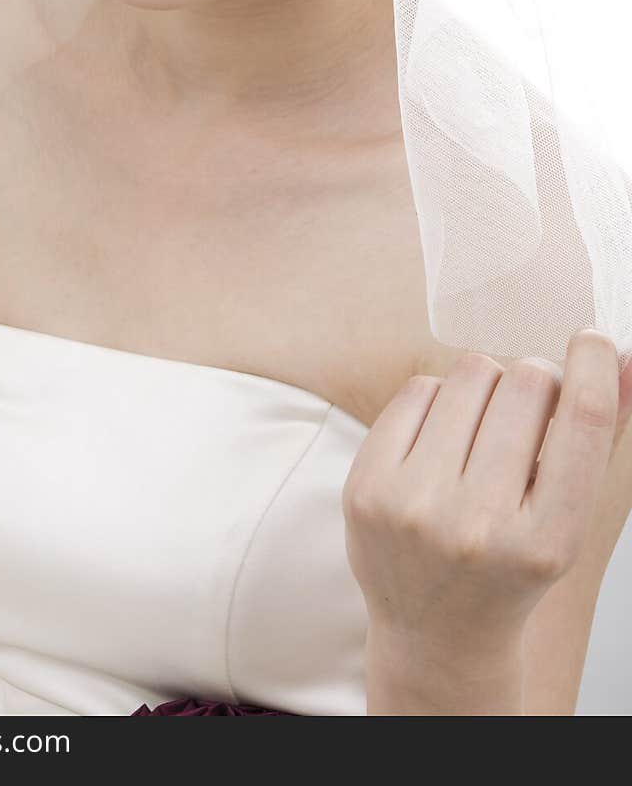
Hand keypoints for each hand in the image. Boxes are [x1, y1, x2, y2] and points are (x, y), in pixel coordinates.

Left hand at [342, 327, 626, 663]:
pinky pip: (418, 388)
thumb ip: (596, 436)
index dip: (591, 365)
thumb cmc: (512, 564)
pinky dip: (438, 401)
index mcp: (546, 540)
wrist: (436, 633)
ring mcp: (415, 507)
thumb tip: (619, 356)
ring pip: (469, 374)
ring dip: (486, 388)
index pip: (581, 422)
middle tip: (529, 412)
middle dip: (535, 383)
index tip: (590, 340)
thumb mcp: (565, 518)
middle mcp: (478, 525)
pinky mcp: (367, 487)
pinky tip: (441, 442)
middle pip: (525, 383)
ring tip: (483, 432)